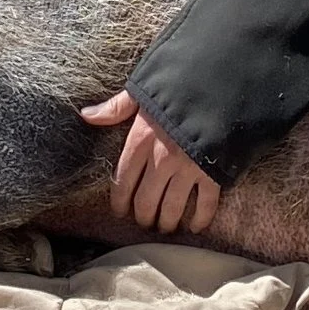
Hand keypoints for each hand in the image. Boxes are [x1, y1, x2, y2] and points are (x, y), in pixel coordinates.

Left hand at [80, 90, 221, 237]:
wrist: (222, 82)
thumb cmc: (178, 86)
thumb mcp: (143, 92)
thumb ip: (115, 108)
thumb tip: (86, 115)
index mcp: (141, 140)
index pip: (123, 181)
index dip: (120, 202)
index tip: (120, 211)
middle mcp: (162, 159)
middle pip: (146, 201)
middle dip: (144, 216)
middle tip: (145, 221)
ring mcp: (188, 168)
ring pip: (172, 208)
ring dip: (167, 222)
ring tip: (165, 226)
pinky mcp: (213, 173)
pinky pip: (205, 204)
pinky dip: (200, 219)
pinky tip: (195, 226)